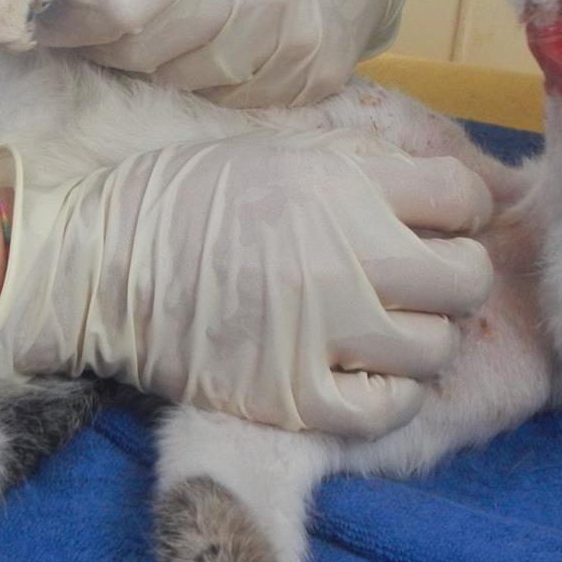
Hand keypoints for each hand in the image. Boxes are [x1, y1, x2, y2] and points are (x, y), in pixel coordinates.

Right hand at [0, 132, 492, 437]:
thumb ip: (363, 168)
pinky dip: (393, 394)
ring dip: (427, 337)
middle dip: (458, 275)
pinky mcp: (292, 395)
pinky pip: (387, 409)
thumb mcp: (278, 152)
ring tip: (395, 327)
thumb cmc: (183, 199)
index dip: (462, 210)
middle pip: (465, 278)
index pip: (460, 198)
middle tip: (428, 279)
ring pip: (436, 347)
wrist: (96, 265)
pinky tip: (371, 374)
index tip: (444, 221)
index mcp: (341, 186)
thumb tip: (446, 185)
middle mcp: (345, 257)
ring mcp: (322, 332)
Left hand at [36, 0, 415, 107]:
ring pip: (185, 86)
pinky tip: (226, 51)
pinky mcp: (315, 78)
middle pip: (145, 56)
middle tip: (108, 34)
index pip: (119, 10)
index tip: (48, 26)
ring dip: (164, 69)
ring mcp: (291, 43)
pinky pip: (233, 101)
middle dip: (113, 49)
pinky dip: (214, 84)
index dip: (72, 26)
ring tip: (177, 36)